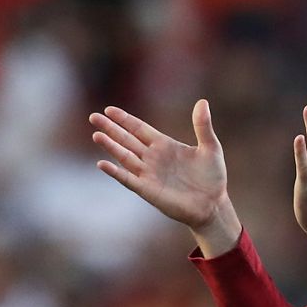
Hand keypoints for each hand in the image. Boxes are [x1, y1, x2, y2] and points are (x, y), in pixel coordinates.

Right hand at [89, 100, 228, 230]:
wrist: (213, 205)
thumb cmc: (213, 177)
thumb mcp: (211, 148)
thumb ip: (203, 126)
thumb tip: (202, 101)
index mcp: (164, 144)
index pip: (139, 128)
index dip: (124, 119)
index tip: (109, 110)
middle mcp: (152, 157)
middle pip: (127, 139)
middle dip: (110, 128)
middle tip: (93, 116)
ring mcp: (148, 173)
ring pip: (124, 156)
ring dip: (110, 146)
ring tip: (96, 134)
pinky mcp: (147, 190)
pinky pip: (127, 179)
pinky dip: (115, 172)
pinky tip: (102, 163)